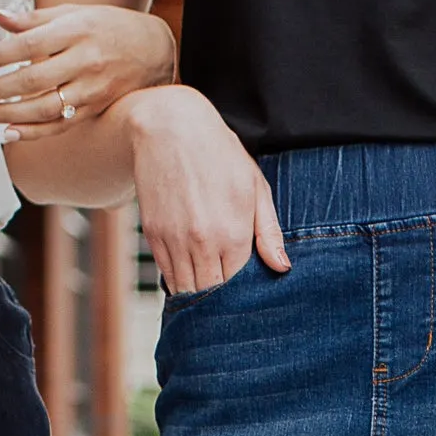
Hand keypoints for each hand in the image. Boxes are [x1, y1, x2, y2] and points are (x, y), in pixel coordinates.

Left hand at [0, 4, 175, 141]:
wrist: (156, 49)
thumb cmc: (109, 26)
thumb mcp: (75, 12)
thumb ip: (35, 18)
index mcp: (77, 30)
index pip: (28, 45)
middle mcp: (85, 61)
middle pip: (32, 80)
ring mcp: (92, 88)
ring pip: (44, 108)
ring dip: (7, 114)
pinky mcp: (95, 108)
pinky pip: (60, 124)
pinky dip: (33, 132)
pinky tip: (8, 133)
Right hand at [123, 86, 286, 292]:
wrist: (170, 128)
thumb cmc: (220, 155)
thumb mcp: (255, 188)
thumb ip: (268, 233)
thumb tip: (282, 268)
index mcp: (233, 234)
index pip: (238, 288)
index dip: (243, 298)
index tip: (248, 300)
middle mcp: (202, 243)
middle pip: (211, 295)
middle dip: (220, 305)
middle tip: (230, 307)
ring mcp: (174, 241)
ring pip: (186, 290)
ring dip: (198, 296)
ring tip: (211, 298)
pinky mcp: (153, 235)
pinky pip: (167, 274)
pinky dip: (179, 281)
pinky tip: (191, 276)